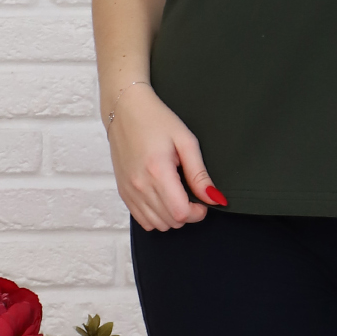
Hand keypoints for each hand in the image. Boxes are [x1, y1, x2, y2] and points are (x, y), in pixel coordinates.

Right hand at [106, 83, 224, 231]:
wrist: (125, 110)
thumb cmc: (156, 120)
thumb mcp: (186, 141)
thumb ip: (199, 174)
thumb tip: (213, 198)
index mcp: (158, 171)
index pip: (180, 213)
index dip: (198, 213)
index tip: (203, 201)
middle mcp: (140, 185)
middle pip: (170, 222)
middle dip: (187, 214)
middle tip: (192, 195)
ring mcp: (129, 190)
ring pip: (156, 225)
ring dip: (172, 217)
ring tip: (177, 195)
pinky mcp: (123, 192)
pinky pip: (142, 220)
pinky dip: (156, 216)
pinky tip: (163, 199)